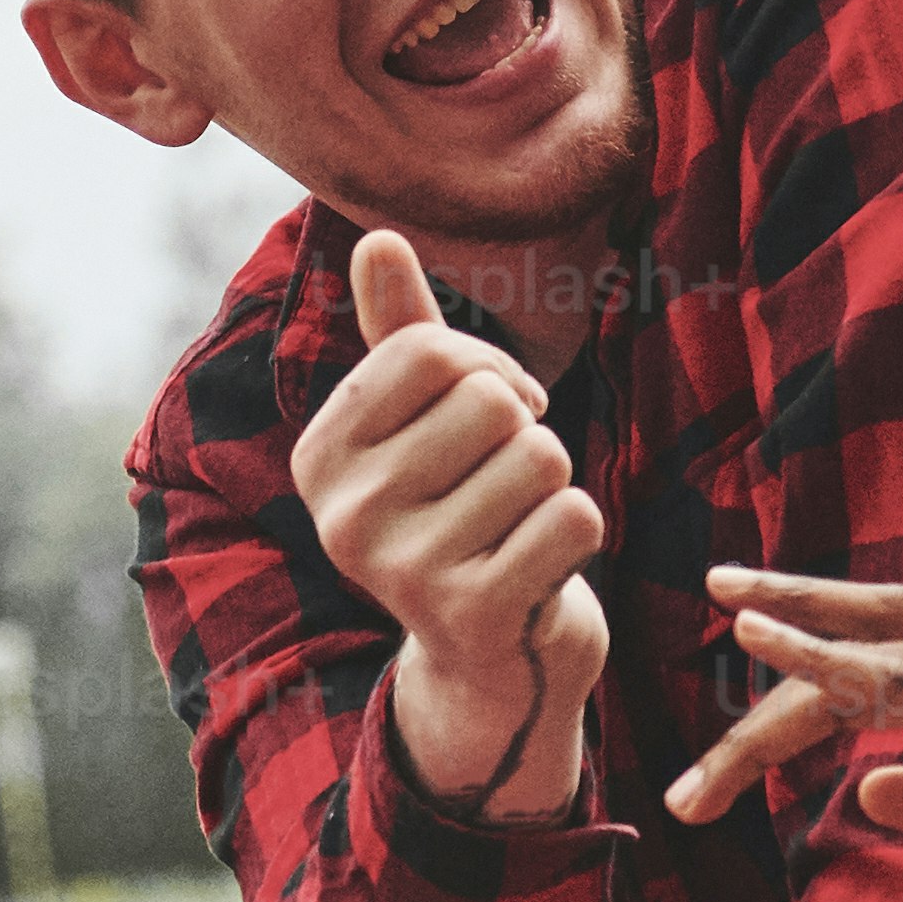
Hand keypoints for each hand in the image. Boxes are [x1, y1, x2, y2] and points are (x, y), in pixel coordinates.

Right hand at [296, 232, 608, 821]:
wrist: (489, 662)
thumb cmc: (462, 517)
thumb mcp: (424, 428)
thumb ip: (402, 336)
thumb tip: (378, 240)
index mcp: (322, 457)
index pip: (431, 352)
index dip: (491, 371)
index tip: (495, 417)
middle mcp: (344, 516)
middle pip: (491, 402)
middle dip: (527, 433)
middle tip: (507, 487)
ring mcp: (403, 572)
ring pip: (542, 456)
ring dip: (555, 487)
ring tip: (519, 530)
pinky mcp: (474, 615)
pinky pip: (576, 516)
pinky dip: (580, 535)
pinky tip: (543, 570)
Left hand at [670, 566, 902, 897]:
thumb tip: (862, 791)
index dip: (831, 628)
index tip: (760, 621)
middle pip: (871, 629)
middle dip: (790, 613)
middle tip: (715, 597)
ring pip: (862, 660)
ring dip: (775, 678)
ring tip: (709, 677)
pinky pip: (887, 679)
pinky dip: (815, 655)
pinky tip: (757, 639)